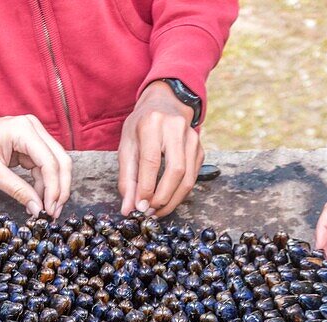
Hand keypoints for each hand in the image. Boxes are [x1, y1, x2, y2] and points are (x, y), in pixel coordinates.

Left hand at [0, 114, 72, 217]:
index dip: (54, 190)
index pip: (50, 162)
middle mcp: (33, 128)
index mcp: (23, 130)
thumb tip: (38, 210)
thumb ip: (17, 191)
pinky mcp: (31, 144)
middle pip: (61, 161)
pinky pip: (46, 166)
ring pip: (56, 165)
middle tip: (53, 213)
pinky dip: (44, 184)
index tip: (49, 212)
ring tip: (45, 210)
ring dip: (54, 189)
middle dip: (59, 190)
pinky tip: (37, 200)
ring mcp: (34, 134)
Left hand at [118, 81, 202, 217]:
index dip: (146, 188)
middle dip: (163, 197)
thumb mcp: (127, 146)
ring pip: (188, 178)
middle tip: (150, 212)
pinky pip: (193, 179)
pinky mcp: (200, 149)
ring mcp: (192, 138)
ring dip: (173, 201)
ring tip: (157, 211)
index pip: (152, 161)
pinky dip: (180, 194)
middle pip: (176, 171)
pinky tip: (168, 200)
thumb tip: (128, 208)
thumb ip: (127, 179)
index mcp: (153, 123)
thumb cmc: (141, 126)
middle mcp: (176, 128)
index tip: (140, 207)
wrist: (164, 104)